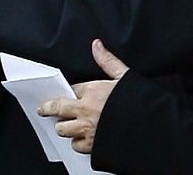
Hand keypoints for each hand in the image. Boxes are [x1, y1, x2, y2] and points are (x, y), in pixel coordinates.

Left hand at [37, 39, 128, 153]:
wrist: (150, 128)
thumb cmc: (139, 102)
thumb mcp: (124, 77)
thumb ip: (108, 61)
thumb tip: (96, 44)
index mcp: (93, 91)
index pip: (70, 89)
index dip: (67, 91)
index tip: (63, 92)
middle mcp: (85, 111)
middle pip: (57, 109)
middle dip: (48, 109)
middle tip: (42, 109)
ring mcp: (87, 129)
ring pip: (62, 130)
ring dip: (63, 127)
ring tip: (64, 125)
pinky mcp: (91, 146)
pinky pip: (75, 146)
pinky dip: (77, 143)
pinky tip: (81, 139)